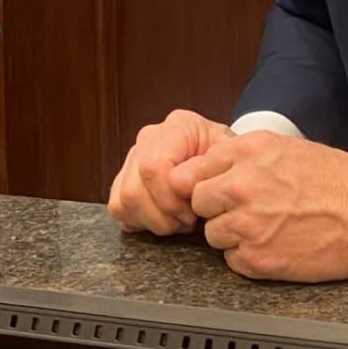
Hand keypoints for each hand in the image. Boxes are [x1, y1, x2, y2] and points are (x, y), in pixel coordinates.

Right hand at [107, 109, 230, 234]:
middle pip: (134, 190)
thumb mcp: (228, 160)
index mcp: (177, 127)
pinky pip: (119, 208)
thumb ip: (204, 169)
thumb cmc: (227, 161)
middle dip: (163, 215)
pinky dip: (141, 222)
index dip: (170, 198)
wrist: (225, 163)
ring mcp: (133, 158)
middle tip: (189, 220)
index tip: (194, 210)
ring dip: (154, 221)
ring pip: (123, 202)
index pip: (153, 166)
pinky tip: (165, 218)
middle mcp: (149, 138)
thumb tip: (178, 183)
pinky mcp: (125, 180)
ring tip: (180, 221)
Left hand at [169, 132, 347, 282]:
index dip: (211, 181)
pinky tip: (274, 245)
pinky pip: (232, 260)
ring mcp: (247, 225)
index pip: (198, 168)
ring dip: (232, 234)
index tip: (221, 189)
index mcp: (250, 151)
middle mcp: (242, 185)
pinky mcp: (257, 259)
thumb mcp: (289, 148)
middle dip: (217, 207)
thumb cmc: (339, 181)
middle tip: (244, 210)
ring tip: (265, 228)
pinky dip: (248, 257)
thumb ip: (248, 156)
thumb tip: (216, 167)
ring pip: (213, 234)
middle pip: (199, 202)